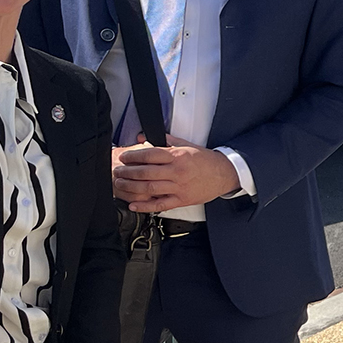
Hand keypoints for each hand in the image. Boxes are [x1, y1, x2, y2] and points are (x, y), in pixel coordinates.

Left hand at [113, 135, 239, 212]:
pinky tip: (133, 205)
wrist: (224, 174)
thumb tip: (146, 136)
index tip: (124, 158)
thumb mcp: (188, 145)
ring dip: (131, 187)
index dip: (133, 156)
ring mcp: (179, 187)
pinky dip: (145, 206)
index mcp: (178, 156)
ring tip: (120, 185)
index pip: (150, 155)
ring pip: (150, 188)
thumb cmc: (206, 161)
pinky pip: (160, 204)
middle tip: (118, 172)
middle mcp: (177, 172)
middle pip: (146, 172)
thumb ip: (166, 141)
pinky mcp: (181, 199)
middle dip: (128, 172)